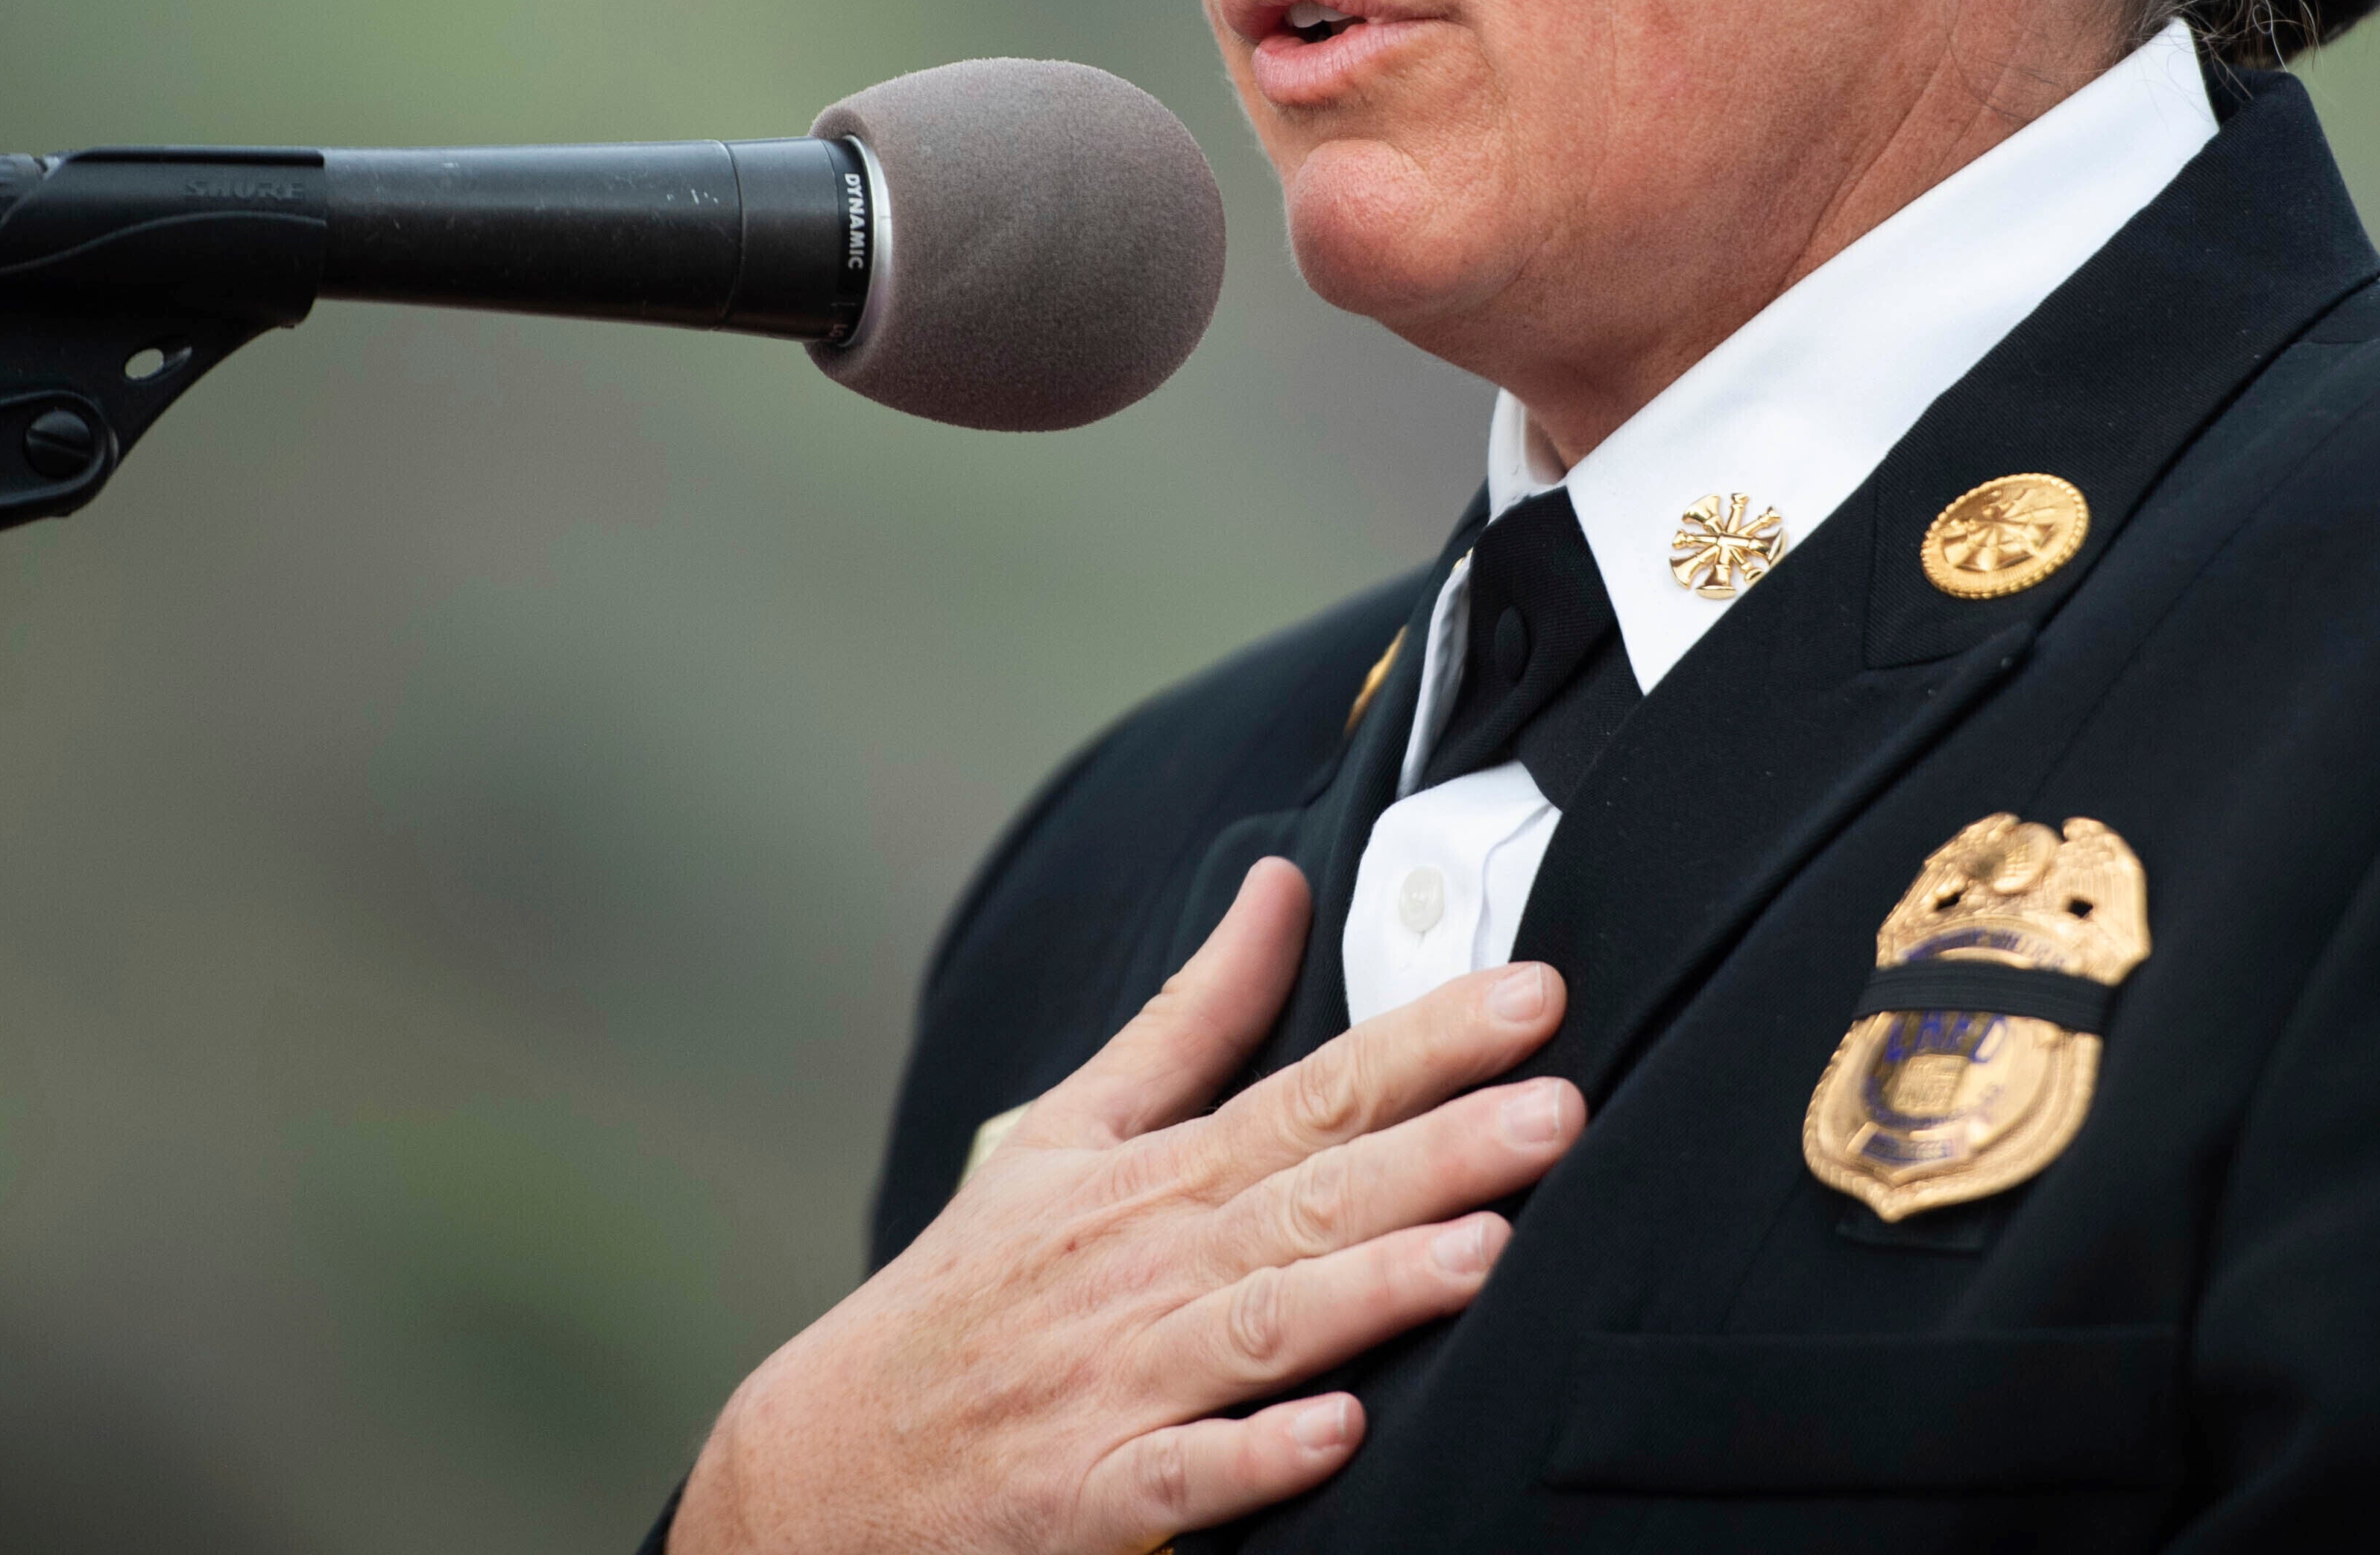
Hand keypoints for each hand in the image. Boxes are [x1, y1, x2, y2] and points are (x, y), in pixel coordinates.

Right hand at [669, 857, 1578, 1552]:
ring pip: (1264, 1330)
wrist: (825, 1461)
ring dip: (1372, 1290)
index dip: (1425, 1043)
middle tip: (1555, 1108)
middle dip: (1435, 1152)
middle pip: (1310, 1199)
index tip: (1532, 998)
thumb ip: (1191, 1016)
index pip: (1312, 1091)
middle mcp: (1145, 1270)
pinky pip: (1185, 1479)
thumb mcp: (1066, 1130)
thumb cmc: (969, 1290)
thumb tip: (1278, 886)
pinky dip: (1256, 1457)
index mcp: (1152, 1177)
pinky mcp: (1091, 1498)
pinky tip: (1340, 1432)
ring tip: (1486, 1252)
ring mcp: (1118, 1384)